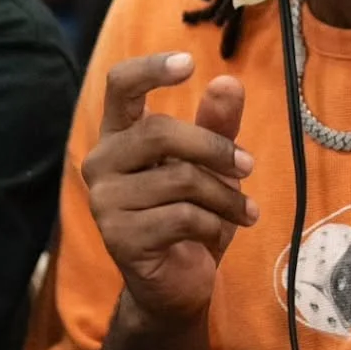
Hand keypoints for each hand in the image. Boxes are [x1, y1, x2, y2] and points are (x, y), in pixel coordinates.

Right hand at [83, 53, 257, 330]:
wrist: (175, 286)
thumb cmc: (190, 217)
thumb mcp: (211, 168)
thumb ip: (217, 126)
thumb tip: (229, 82)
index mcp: (119, 136)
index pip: (119, 86)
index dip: (150, 69)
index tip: (189, 63)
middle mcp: (101, 163)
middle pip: (159, 133)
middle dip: (214, 148)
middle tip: (249, 166)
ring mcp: (105, 202)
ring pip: (179, 179)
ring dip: (225, 196)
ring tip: (243, 211)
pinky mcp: (120, 237)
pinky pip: (182, 217)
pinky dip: (215, 223)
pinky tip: (222, 233)